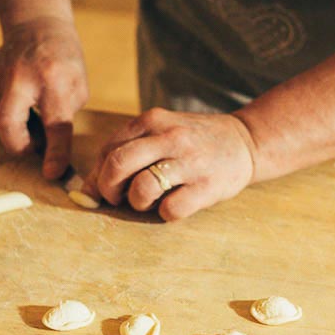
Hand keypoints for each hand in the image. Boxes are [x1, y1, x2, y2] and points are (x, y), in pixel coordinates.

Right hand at [0, 16, 87, 178]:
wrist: (36, 25)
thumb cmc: (63, 60)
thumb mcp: (78, 87)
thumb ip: (65, 119)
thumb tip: (51, 151)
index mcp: (54, 80)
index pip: (55, 125)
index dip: (55, 153)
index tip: (52, 174)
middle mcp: (21, 78)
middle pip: (8, 124)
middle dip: (20, 146)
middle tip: (34, 147)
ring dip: (13, 133)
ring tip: (30, 122)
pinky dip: (3, 119)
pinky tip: (17, 109)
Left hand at [82, 108, 256, 220]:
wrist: (246, 142)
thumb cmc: (194, 141)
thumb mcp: (161, 131)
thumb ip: (128, 151)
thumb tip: (87, 192)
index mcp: (153, 121)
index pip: (108, 149)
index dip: (98, 174)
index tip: (105, 188)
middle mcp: (169, 137)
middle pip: (118, 165)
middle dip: (108, 189)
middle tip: (117, 198)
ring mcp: (189, 162)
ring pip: (142, 188)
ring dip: (137, 202)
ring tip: (148, 201)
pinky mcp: (206, 187)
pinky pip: (171, 210)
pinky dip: (165, 214)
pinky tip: (174, 205)